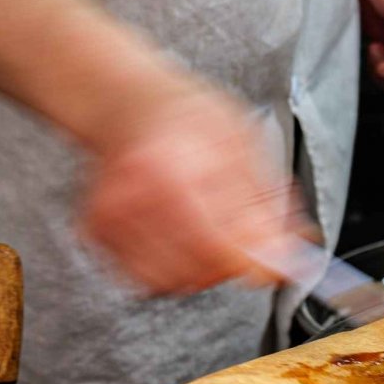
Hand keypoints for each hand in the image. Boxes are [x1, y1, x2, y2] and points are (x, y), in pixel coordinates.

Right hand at [79, 69, 311, 294]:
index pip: (216, 247)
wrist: (129, 100)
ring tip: (209, 231)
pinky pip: (146, 278)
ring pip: (172, 283)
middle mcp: (133, 199)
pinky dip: (172, 268)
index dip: (253, 264)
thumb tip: (285, 257)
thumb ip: (262, 206)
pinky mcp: (99, 233)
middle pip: (194, 273)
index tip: (273, 264)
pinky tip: (181, 235)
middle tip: (242, 239)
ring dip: (201, 270)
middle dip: (229, 265)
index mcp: (171, 171)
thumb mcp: (242, 145)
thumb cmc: (188, 115)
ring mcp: (110, 219)